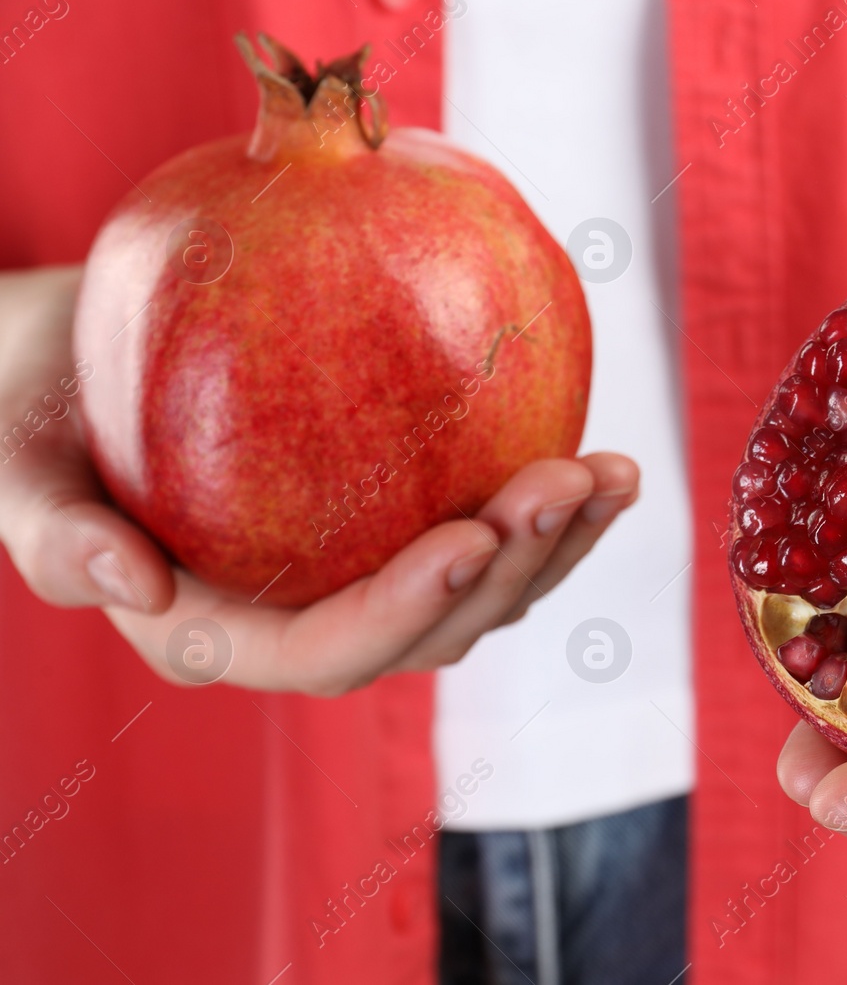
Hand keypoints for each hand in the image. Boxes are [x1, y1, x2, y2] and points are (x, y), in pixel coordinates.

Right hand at [0, 265, 637, 695]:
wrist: (65, 370)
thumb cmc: (27, 415)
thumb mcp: (11, 467)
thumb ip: (52, 535)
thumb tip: (125, 585)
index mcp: (217, 633)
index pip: (323, 651)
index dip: (403, 610)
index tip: (471, 535)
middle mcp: (303, 621)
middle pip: (431, 632)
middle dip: (512, 571)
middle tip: (571, 481)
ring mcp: (358, 578)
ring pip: (478, 597)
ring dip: (554, 546)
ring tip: (613, 476)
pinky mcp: (394, 527)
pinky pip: (484, 534)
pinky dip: (545, 508)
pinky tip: (599, 461)